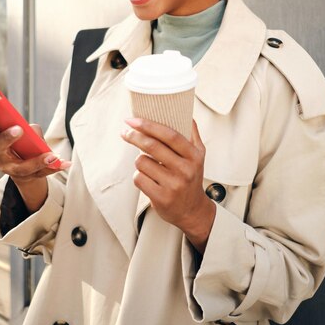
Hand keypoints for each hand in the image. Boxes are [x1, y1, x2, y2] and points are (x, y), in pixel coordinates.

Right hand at [0, 118, 69, 211]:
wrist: (24, 170)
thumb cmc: (22, 143)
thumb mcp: (24, 133)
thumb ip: (29, 130)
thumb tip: (35, 133)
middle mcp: (0, 157)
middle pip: (0, 149)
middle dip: (7, 139)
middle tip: (19, 129)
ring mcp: (12, 170)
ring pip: (23, 168)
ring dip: (38, 161)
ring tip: (53, 156)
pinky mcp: (28, 178)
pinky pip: (42, 173)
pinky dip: (55, 167)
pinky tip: (66, 163)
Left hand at [121, 118, 214, 252]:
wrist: (193, 211)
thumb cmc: (191, 178)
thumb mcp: (199, 155)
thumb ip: (192, 134)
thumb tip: (186, 113)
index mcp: (193, 155)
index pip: (170, 135)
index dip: (149, 125)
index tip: (133, 119)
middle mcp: (185, 169)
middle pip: (152, 146)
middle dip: (134, 136)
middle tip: (125, 132)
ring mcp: (173, 185)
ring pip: (142, 162)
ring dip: (140, 161)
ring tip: (148, 166)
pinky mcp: (161, 198)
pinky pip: (139, 178)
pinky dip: (139, 176)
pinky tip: (148, 179)